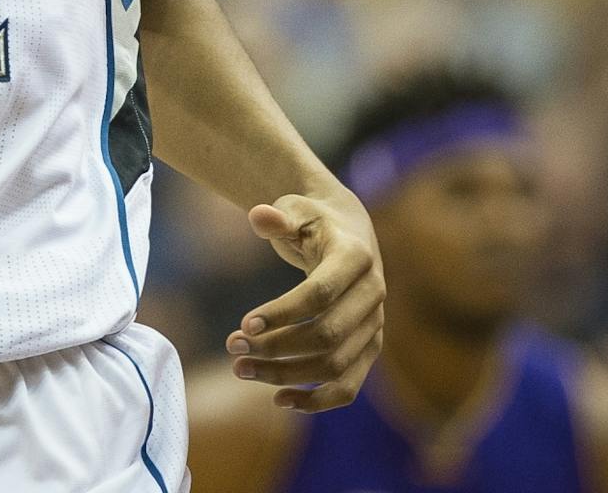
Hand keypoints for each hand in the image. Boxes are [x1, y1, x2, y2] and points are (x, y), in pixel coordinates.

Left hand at [225, 191, 385, 411]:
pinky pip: (349, 385)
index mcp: (356, 256)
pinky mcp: (370, 347)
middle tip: (232, 347)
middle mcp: (373, 293)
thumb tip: (259, 216)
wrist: (346, 231)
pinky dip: (318, 400)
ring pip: (335, 365)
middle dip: (277, 347)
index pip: (320, 294)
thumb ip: (277, 216)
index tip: (243, 324)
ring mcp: (375, 324)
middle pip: (327, 335)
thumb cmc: (311, 220)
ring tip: (241, 370)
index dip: (283, 312)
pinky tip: (279, 399)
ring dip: (287, 374)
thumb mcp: (294, 208)